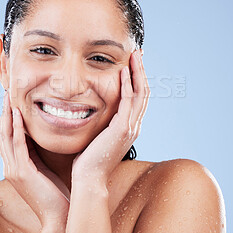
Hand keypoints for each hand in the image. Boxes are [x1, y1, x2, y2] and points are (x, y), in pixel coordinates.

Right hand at [0, 91, 69, 226]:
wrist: (58, 218)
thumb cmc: (55, 195)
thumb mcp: (44, 170)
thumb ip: (37, 154)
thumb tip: (39, 136)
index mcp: (15, 167)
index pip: (6, 138)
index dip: (6, 119)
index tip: (10, 102)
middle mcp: (10, 167)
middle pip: (1, 134)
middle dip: (3, 113)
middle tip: (6, 94)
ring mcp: (14, 171)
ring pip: (5, 137)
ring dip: (6, 116)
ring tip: (9, 99)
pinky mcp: (23, 173)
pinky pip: (17, 146)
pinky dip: (16, 129)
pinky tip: (18, 115)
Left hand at [71, 49, 149, 184]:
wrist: (89, 179)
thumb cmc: (89, 160)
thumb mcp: (98, 137)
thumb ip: (102, 123)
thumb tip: (92, 110)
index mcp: (129, 127)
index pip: (138, 98)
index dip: (137, 79)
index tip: (132, 62)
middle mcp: (134, 126)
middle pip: (144, 92)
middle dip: (141, 71)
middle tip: (137, 53)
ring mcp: (130, 128)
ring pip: (140, 94)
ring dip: (137, 72)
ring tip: (134, 55)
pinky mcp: (122, 129)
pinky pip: (128, 102)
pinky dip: (128, 85)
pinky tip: (123, 71)